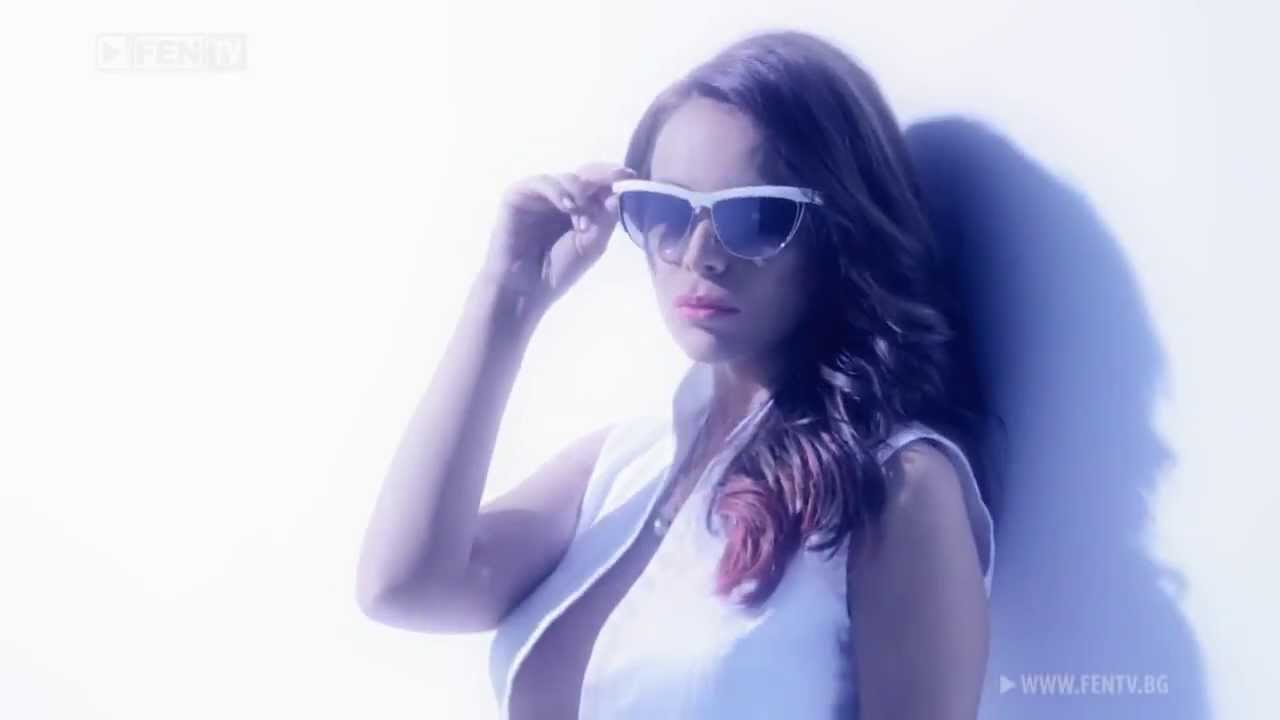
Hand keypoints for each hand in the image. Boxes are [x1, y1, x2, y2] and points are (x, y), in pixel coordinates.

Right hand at [481, 162, 636, 309]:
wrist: (524, 290)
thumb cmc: (557, 271)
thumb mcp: (592, 244)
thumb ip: (605, 218)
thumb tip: (618, 192)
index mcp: (578, 209)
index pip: (598, 186)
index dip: (613, 177)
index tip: (629, 174)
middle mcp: (559, 199)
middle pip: (584, 175)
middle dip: (601, 179)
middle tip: (616, 180)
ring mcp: (538, 196)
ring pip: (565, 178)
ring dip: (580, 194)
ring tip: (583, 222)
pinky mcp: (517, 196)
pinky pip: (541, 182)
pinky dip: (558, 191)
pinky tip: (568, 207)